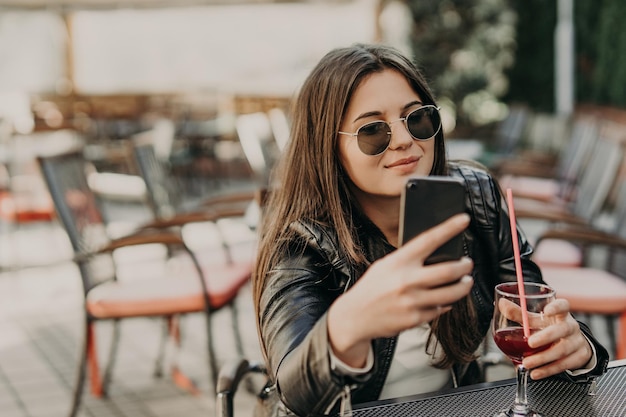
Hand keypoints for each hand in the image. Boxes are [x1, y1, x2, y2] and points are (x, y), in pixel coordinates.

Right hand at [327, 213, 473, 366]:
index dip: (449, 228)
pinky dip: (445, 303)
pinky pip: (440, 309)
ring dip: (463, 286)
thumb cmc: (371, 288)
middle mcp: (406, 280)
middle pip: (449, 270)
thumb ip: (408, 260)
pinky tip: (444, 299)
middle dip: (465, 266)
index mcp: (398, 262)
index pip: (429, 240)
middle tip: (467, 263)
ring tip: (465, 281)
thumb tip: (436, 254)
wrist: (355, 317)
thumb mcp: (385, 266)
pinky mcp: (415, 318)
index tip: (463, 220)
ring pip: (451, 293)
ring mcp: (412, 301)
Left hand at [521, 298, 593, 378]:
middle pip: (562, 330)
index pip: (563, 306)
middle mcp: (570, 327)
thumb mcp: (536, 320)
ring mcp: (576, 342)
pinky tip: (536, 372)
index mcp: (561, 314)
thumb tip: (502, 304)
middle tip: (531, 343)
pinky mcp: (579, 357)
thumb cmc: (551, 328)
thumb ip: (519, 313)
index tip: (547, 310)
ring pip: (562, 350)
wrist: (573, 344)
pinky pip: (563, 365)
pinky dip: (548, 370)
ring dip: (543, 358)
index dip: (556, 307)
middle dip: (546, 337)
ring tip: (527, 363)